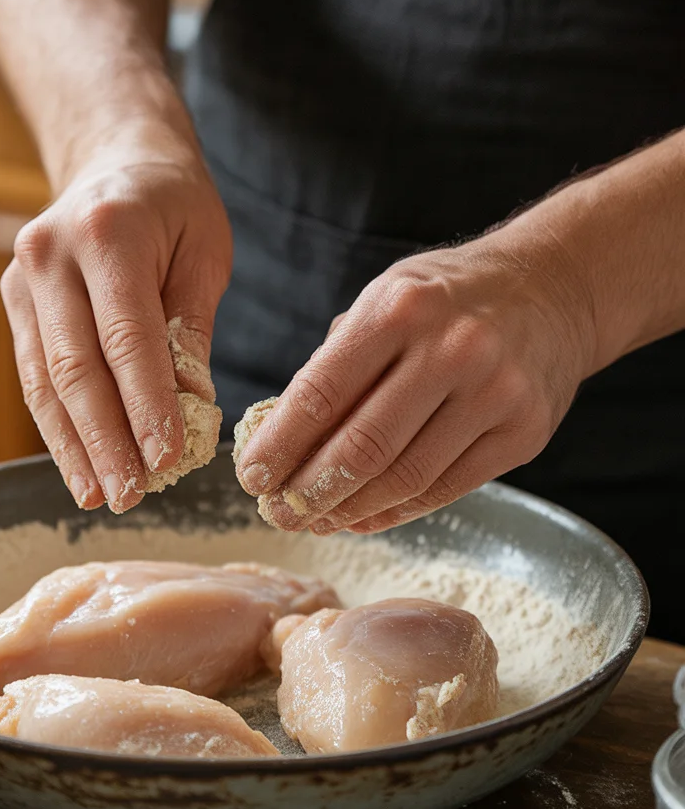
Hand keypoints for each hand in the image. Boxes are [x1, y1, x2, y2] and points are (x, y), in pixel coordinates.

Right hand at [1, 127, 231, 512]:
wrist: (114, 159)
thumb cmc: (173, 207)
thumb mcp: (204, 253)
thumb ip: (192, 329)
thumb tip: (188, 410)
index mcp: (107, 234)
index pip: (126, 337)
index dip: (145, 405)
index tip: (166, 461)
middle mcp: (50, 255)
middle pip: (75, 368)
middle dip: (105, 440)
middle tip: (130, 495)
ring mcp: (22, 279)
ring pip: (44, 381)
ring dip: (74, 446)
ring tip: (101, 496)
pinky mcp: (15, 303)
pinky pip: (34, 376)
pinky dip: (57, 427)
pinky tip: (78, 467)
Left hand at [234, 215, 598, 533]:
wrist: (556, 289)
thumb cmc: (450, 297)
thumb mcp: (385, 299)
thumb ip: (336, 362)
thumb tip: (280, 436)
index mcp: (401, 309)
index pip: (322, 392)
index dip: (279, 444)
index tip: (252, 476)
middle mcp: (452, 350)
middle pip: (362, 447)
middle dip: (308, 490)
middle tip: (277, 512)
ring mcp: (494, 395)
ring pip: (403, 478)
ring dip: (347, 510)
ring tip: (314, 519)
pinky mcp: (523, 434)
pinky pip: (444, 490)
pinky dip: (394, 512)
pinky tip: (361, 517)